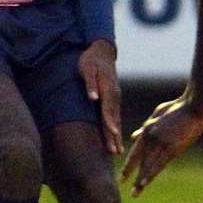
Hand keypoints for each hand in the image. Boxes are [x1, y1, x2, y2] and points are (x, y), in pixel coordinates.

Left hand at [78, 39, 121, 155]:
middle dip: (115, 136)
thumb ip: (90, 84)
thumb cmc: (91, 60)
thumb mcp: (87, 68)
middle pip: (114, 119)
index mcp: (109, 90)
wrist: (101, 51)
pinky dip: (114, 129)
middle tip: (115, 152)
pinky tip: (114, 138)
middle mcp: (114, 96)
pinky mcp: (112, 99)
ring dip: (116, 136)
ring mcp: (114, 98)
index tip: (112, 134)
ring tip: (116, 151)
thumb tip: (93, 98)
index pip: (109, 109)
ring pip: (115, 120)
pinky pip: (113, 117)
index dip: (110, 123)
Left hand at [120, 95, 202, 196]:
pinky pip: (159, 164)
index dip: (129, 163)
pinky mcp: (171, 146)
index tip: (123, 174)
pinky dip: (150, 175)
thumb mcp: (158, 114)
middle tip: (121, 184)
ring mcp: (159, 142)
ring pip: (147, 164)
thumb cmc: (179, 107)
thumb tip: (134, 136)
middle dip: (129, 172)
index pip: (136, 150)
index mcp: (147, 128)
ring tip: (135, 192)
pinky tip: (144, 184)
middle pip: (138, 159)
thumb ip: (146, 126)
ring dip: (140, 180)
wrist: (194, 104)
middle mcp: (150, 136)